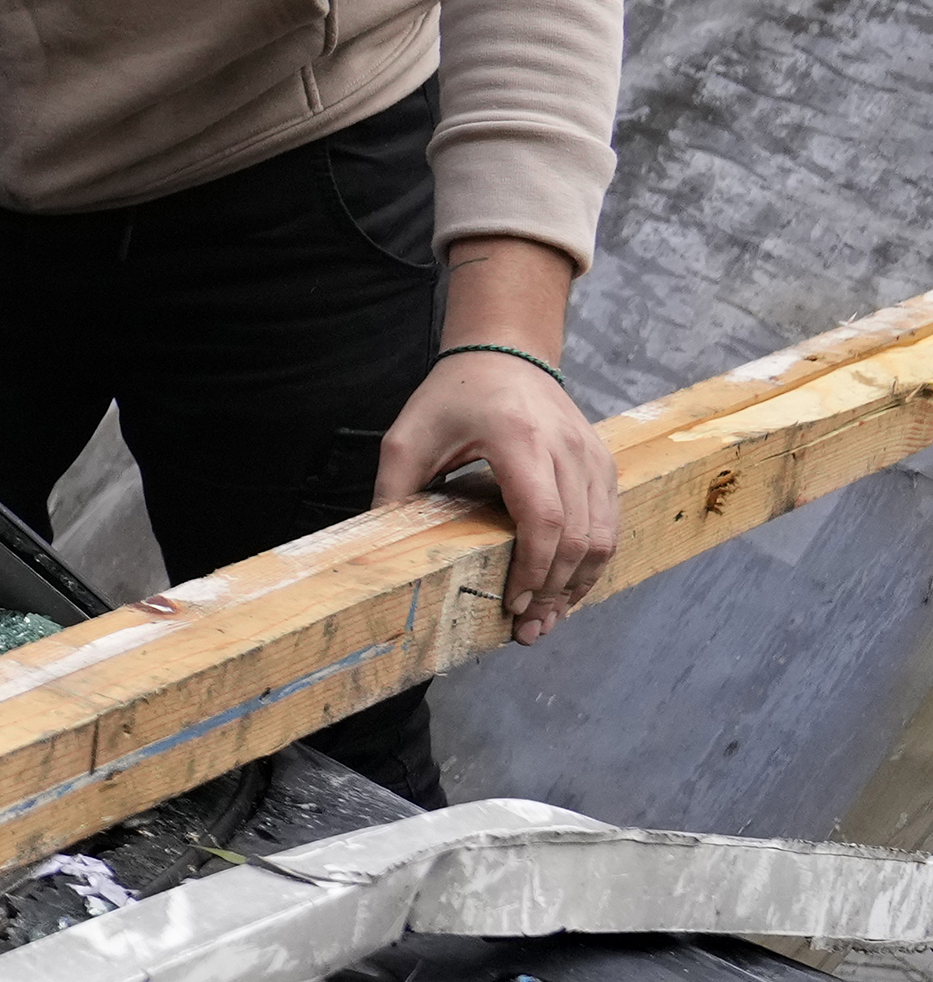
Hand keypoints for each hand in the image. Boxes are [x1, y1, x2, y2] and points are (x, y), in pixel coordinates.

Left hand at [376, 238, 612, 640]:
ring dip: (578, 584)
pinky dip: (591, 561)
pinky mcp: (604, 464)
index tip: (512, 604)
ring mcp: (593, 456)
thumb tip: (372, 549)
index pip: (544, 519)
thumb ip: (392, 490)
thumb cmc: (454, 393)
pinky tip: (565, 587)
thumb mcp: (408, 436)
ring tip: (546, 618)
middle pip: (579, 537)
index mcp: (520, 440)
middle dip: (555, 591)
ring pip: (603, 535)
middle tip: (526, 629)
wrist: (505, 353)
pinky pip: (609, 522)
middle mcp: (568, 449)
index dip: (533, 569)